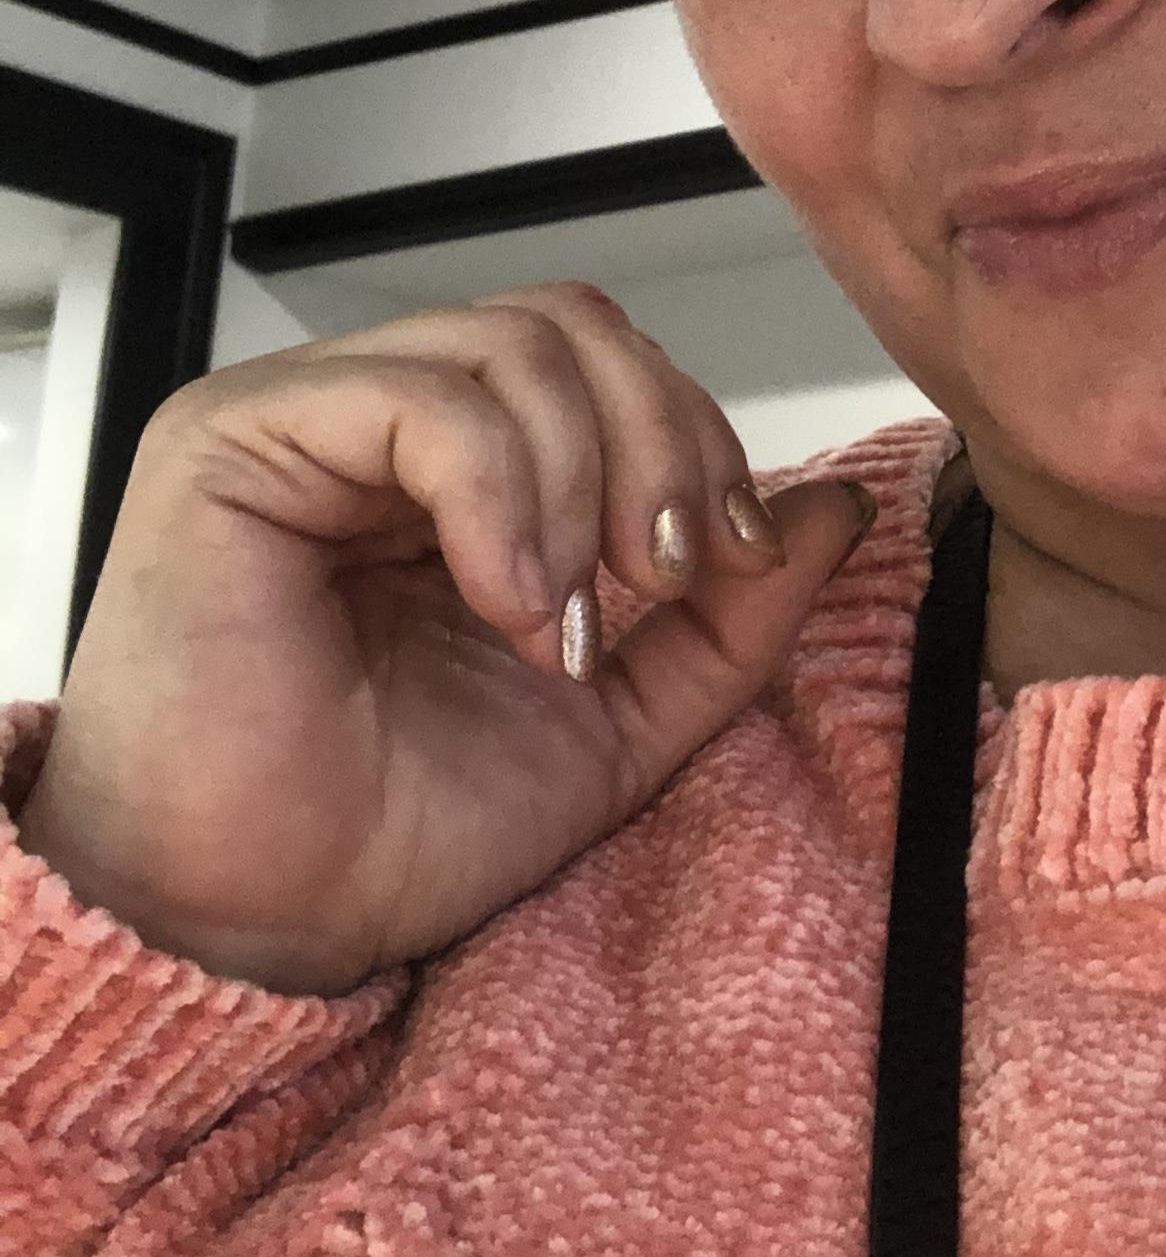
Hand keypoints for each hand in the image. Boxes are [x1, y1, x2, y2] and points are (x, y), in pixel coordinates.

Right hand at [14, 283, 875, 996]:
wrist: (261, 930)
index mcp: (456, 468)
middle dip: (659, 442)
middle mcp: (373, 419)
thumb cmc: (395, 833)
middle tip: (660, 576)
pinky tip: (508, 602)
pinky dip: (500, 497)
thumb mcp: (621, 720)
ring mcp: (300, 416)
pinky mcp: (233, 439)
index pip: (603, 360)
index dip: (693, 438)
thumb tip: (840, 510)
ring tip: (564, 621)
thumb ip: (731, 616)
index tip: (732, 559)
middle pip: (568, 326)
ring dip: (581, 483)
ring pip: (509, 346)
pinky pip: (419, 401)